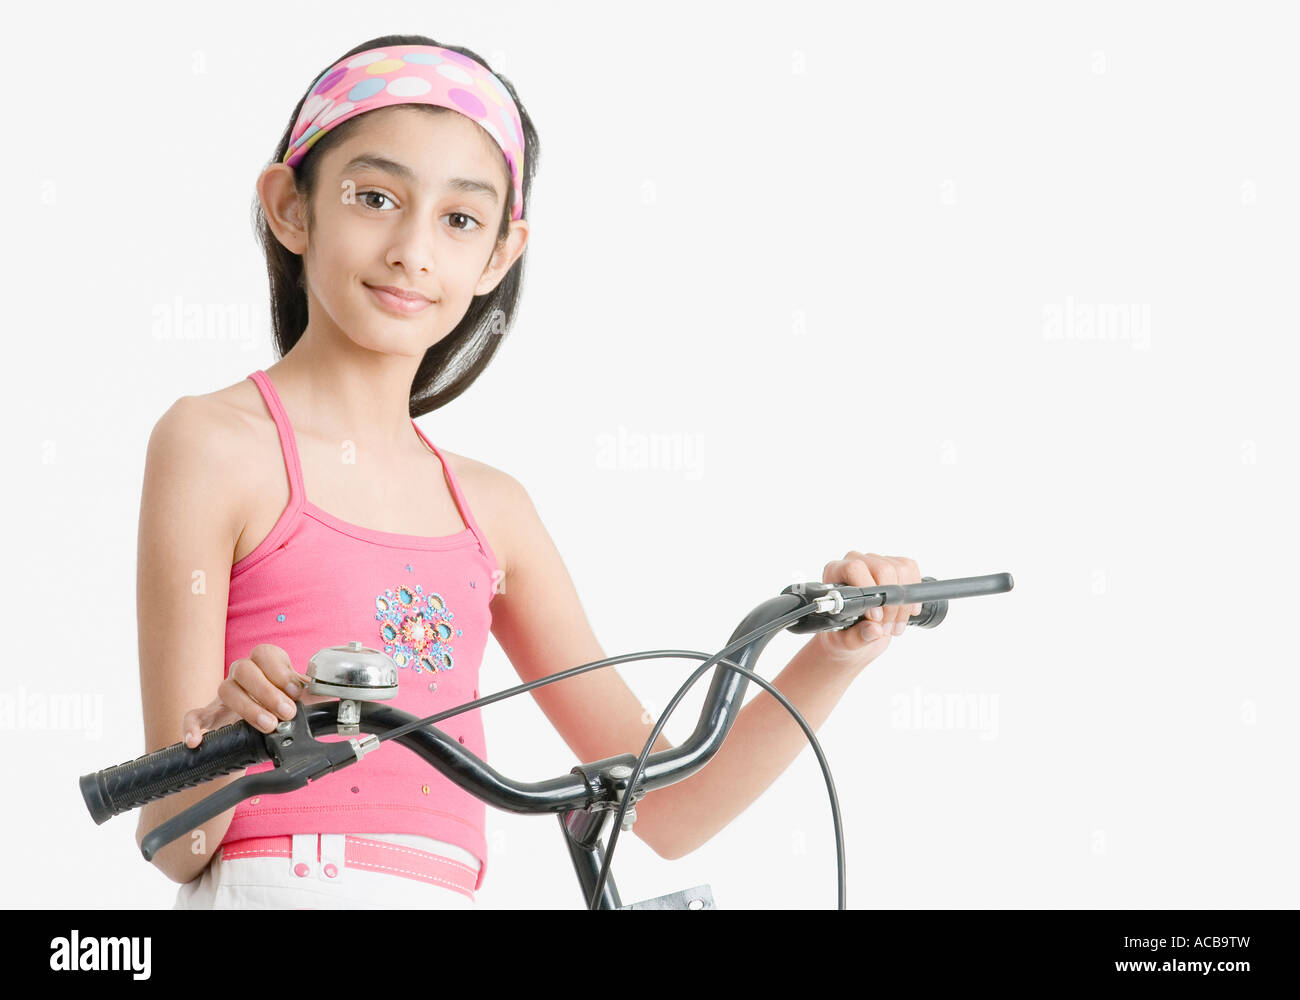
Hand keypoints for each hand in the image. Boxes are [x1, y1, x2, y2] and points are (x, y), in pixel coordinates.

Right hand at [181, 643, 311, 746]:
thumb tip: (348, 698)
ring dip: (247, 707)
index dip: (280, 670)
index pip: (266, 653)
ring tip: (267, 725)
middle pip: (245, 669)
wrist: (267, 727)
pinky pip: (195, 715)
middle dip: (268, 691)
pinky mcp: (211, 716)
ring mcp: (224, 694)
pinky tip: (196, 740)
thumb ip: (320, 696)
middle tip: (286, 712)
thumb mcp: (305, 700)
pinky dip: (192, 726)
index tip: (297, 690)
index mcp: (265, 664)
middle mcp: (243, 674)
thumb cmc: (287, 705)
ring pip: (225, 688)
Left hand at [809, 552, 923, 668]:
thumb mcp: (845, 641)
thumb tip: (874, 629)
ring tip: (894, 626)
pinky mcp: (894, 565)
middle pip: (883, 569)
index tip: (875, 616)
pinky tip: (907, 612)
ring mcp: (876, 561)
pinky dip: (913, 594)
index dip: (868, 589)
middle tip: (886, 628)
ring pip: (901, 571)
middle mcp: (855, 561)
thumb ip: (857, 636)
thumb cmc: (844, 632)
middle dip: (890, 604)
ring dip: (903, 604)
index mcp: (835, 573)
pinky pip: (911, 569)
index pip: (854, 568)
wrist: (855, 632)